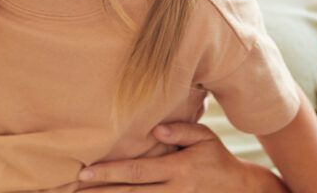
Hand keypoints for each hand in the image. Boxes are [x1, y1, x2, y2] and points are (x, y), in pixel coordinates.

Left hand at [77, 122, 280, 191]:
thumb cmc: (218, 159)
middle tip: (75, 190)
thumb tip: (156, 130)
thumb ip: (181, 131)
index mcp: (177, 169)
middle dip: (101, 191)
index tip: (85, 172)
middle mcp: (173, 190)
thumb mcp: (205, 137)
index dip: (110, 173)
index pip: (136, 172)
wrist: (241, 191)